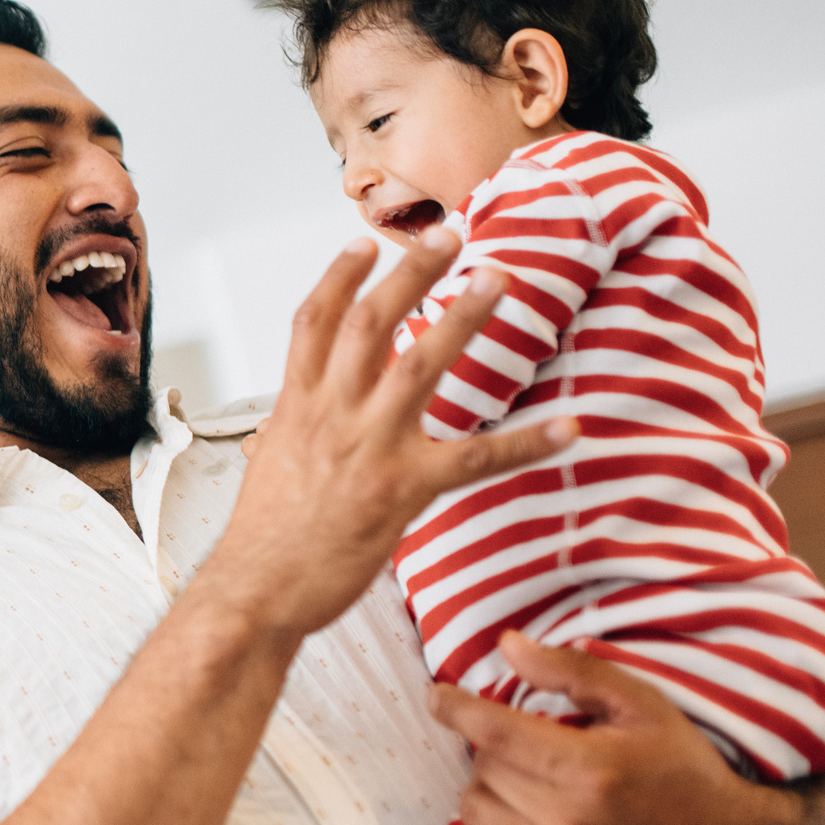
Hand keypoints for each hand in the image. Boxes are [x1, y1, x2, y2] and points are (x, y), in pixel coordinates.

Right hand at [203, 229, 576, 638]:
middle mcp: (332, 415)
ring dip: (463, 317)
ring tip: (498, 279)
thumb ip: (299, 432)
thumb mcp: (273, 467)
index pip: (314, 322)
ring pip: (420, 365)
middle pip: (370, 322)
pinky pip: (476, 459)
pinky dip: (528, 442)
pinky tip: (568, 426)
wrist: (256, 590)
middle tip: (450, 235)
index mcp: (297, 407)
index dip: (340, 277)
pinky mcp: (403, 490)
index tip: (367, 243)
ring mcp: (369, 448)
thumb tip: (308, 420)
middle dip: (411, 273)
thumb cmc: (264, 540)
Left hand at [430, 634, 824, 824]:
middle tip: (526, 751)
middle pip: (483, 772)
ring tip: (523, 789)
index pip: (491, 731)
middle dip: (494, 752)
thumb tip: (506, 645)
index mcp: (591, 769)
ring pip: (476, 818)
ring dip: (488, 796)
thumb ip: (573, 671)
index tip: (439, 697)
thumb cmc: (688, 771)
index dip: (455, 707)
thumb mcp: (643, 706)